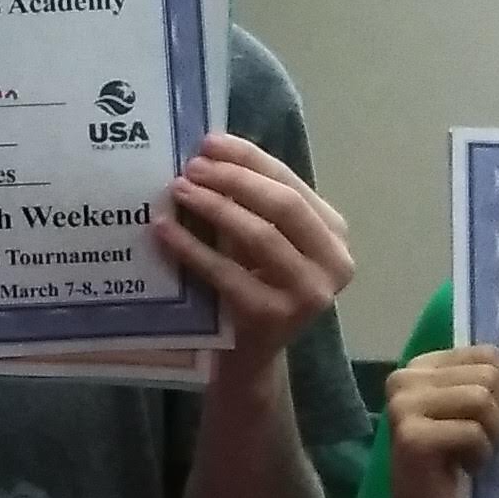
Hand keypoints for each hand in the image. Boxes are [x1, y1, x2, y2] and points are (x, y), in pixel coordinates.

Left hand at [156, 133, 354, 366]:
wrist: (247, 355)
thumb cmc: (253, 285)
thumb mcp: (263, 240)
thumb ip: (252, 202)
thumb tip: (208, 151)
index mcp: (333, 233)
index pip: (290, 181)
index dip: (249, 158)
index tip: (209, 141)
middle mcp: (334, 262)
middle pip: (283, 204)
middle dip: (234, 179)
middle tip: (191, 167)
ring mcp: (308, 293)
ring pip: (260, 236)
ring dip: (214, 207)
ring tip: (177, 190)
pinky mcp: (273, 317)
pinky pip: (227, 273)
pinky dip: (192, 248)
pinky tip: (164, 230)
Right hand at [385, 346, 498, 497]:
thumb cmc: (461, 466)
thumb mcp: (477, 413)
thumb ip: (491, 383)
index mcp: (422, 367)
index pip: (487, 353)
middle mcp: (405, 379)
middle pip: (488, 374)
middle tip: (489, 441)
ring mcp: (404, 406)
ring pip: (482, 399)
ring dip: (492, 435)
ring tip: (477, 455)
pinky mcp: (412, 437)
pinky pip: (473, 432)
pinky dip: (481, 455)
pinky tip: (467, 469)